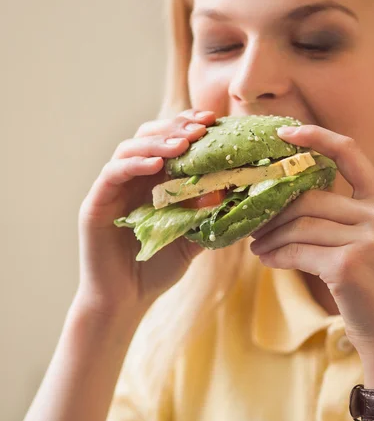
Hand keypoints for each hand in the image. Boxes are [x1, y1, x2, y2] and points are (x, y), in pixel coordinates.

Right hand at [77, 108, 215, 316]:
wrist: (127, 300)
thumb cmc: (158, 267)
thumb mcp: (192, 236)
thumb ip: (207, 213)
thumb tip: (231, 188)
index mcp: (154, 181)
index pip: (169, 143)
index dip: (188, 127)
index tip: (212, 120)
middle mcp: (132, 179)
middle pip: (149, 136)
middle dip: (176, 127)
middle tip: (201, 126)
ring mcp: (112, 189)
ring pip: (130, 149)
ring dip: (158, 142)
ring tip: (184, 143)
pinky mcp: (96, 203)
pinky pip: (113, 174)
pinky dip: (135, 165)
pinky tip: (156, 165)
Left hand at [249, 125, 373, 379]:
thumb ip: (344, 217)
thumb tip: (288, 204)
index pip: (349, 152)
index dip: (315, 137)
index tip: (284, 133)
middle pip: (309, 198)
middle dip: (274, 210)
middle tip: (253, 222)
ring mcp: (367, 239)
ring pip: (299, 225)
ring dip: (270, 237)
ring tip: (256, 245)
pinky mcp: (348, 265)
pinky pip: (297, 251)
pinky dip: (276, 256)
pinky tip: (267, 260)